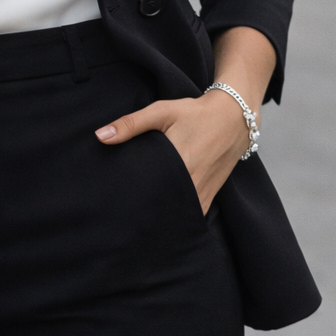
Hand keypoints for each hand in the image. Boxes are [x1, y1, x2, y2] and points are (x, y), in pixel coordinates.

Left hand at [93, 26, 275, 213]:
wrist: (234, 117)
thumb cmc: (195, 114)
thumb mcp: (162, 112)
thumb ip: (131, 124)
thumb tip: (100, 136)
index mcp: (178, 164)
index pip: (149, 192)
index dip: (132, 202)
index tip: (115, 208)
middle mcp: (192, 183)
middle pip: (163, 208)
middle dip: (144, 214)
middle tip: (123, 219)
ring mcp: (203, 192)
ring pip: (179, 215)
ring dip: (162, 218)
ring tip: (140, 223)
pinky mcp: (211, 195)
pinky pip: (193, 214)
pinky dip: (180, 217)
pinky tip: (165, 219)